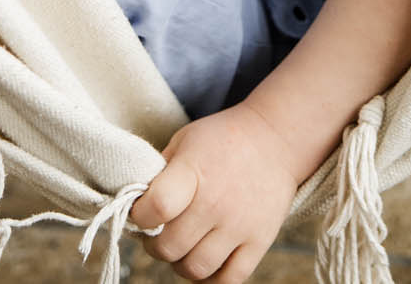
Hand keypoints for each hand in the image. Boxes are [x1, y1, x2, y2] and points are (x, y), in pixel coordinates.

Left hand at [129, 103, 299, 282]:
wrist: (275, 140)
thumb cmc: (222, 141)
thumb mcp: (184, 141)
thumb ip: (159, 174)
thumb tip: (135, 206)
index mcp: (194, 171)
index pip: (157, 207)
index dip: (139, 216)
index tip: (141, 212)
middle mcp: (217, 202)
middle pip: (170, 247)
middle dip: (154, 244)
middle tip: (158, 234)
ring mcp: (240, 225)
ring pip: (195, 269)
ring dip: (180, 264)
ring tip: (182, 248)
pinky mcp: (260, 241)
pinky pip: (228, 280)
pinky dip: (211, 278)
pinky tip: (205, 259)